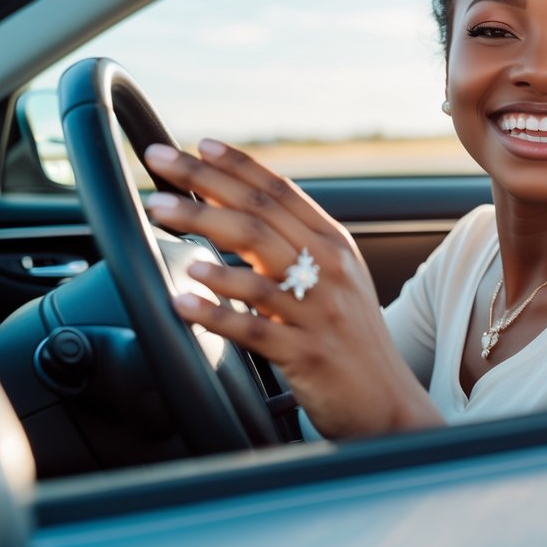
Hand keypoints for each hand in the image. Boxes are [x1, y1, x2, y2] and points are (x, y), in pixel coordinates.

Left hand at [143, 138, 442, 437]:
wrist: (386, 402)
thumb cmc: (349, 340)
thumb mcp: (334, 280)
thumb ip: (295, 245)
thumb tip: (237, 211)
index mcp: (334, 244)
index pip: (280, 191)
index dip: (238, 164)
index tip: (197, 144)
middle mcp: (330, 269)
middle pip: (261, 213)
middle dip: (204, 181)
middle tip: (160, 162)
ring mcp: (318, 310)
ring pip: (256, 260)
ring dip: (203, 230)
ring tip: (160, 213)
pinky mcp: (306, 352)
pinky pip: (254, 327)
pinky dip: (217, 310)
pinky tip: (183, 297)